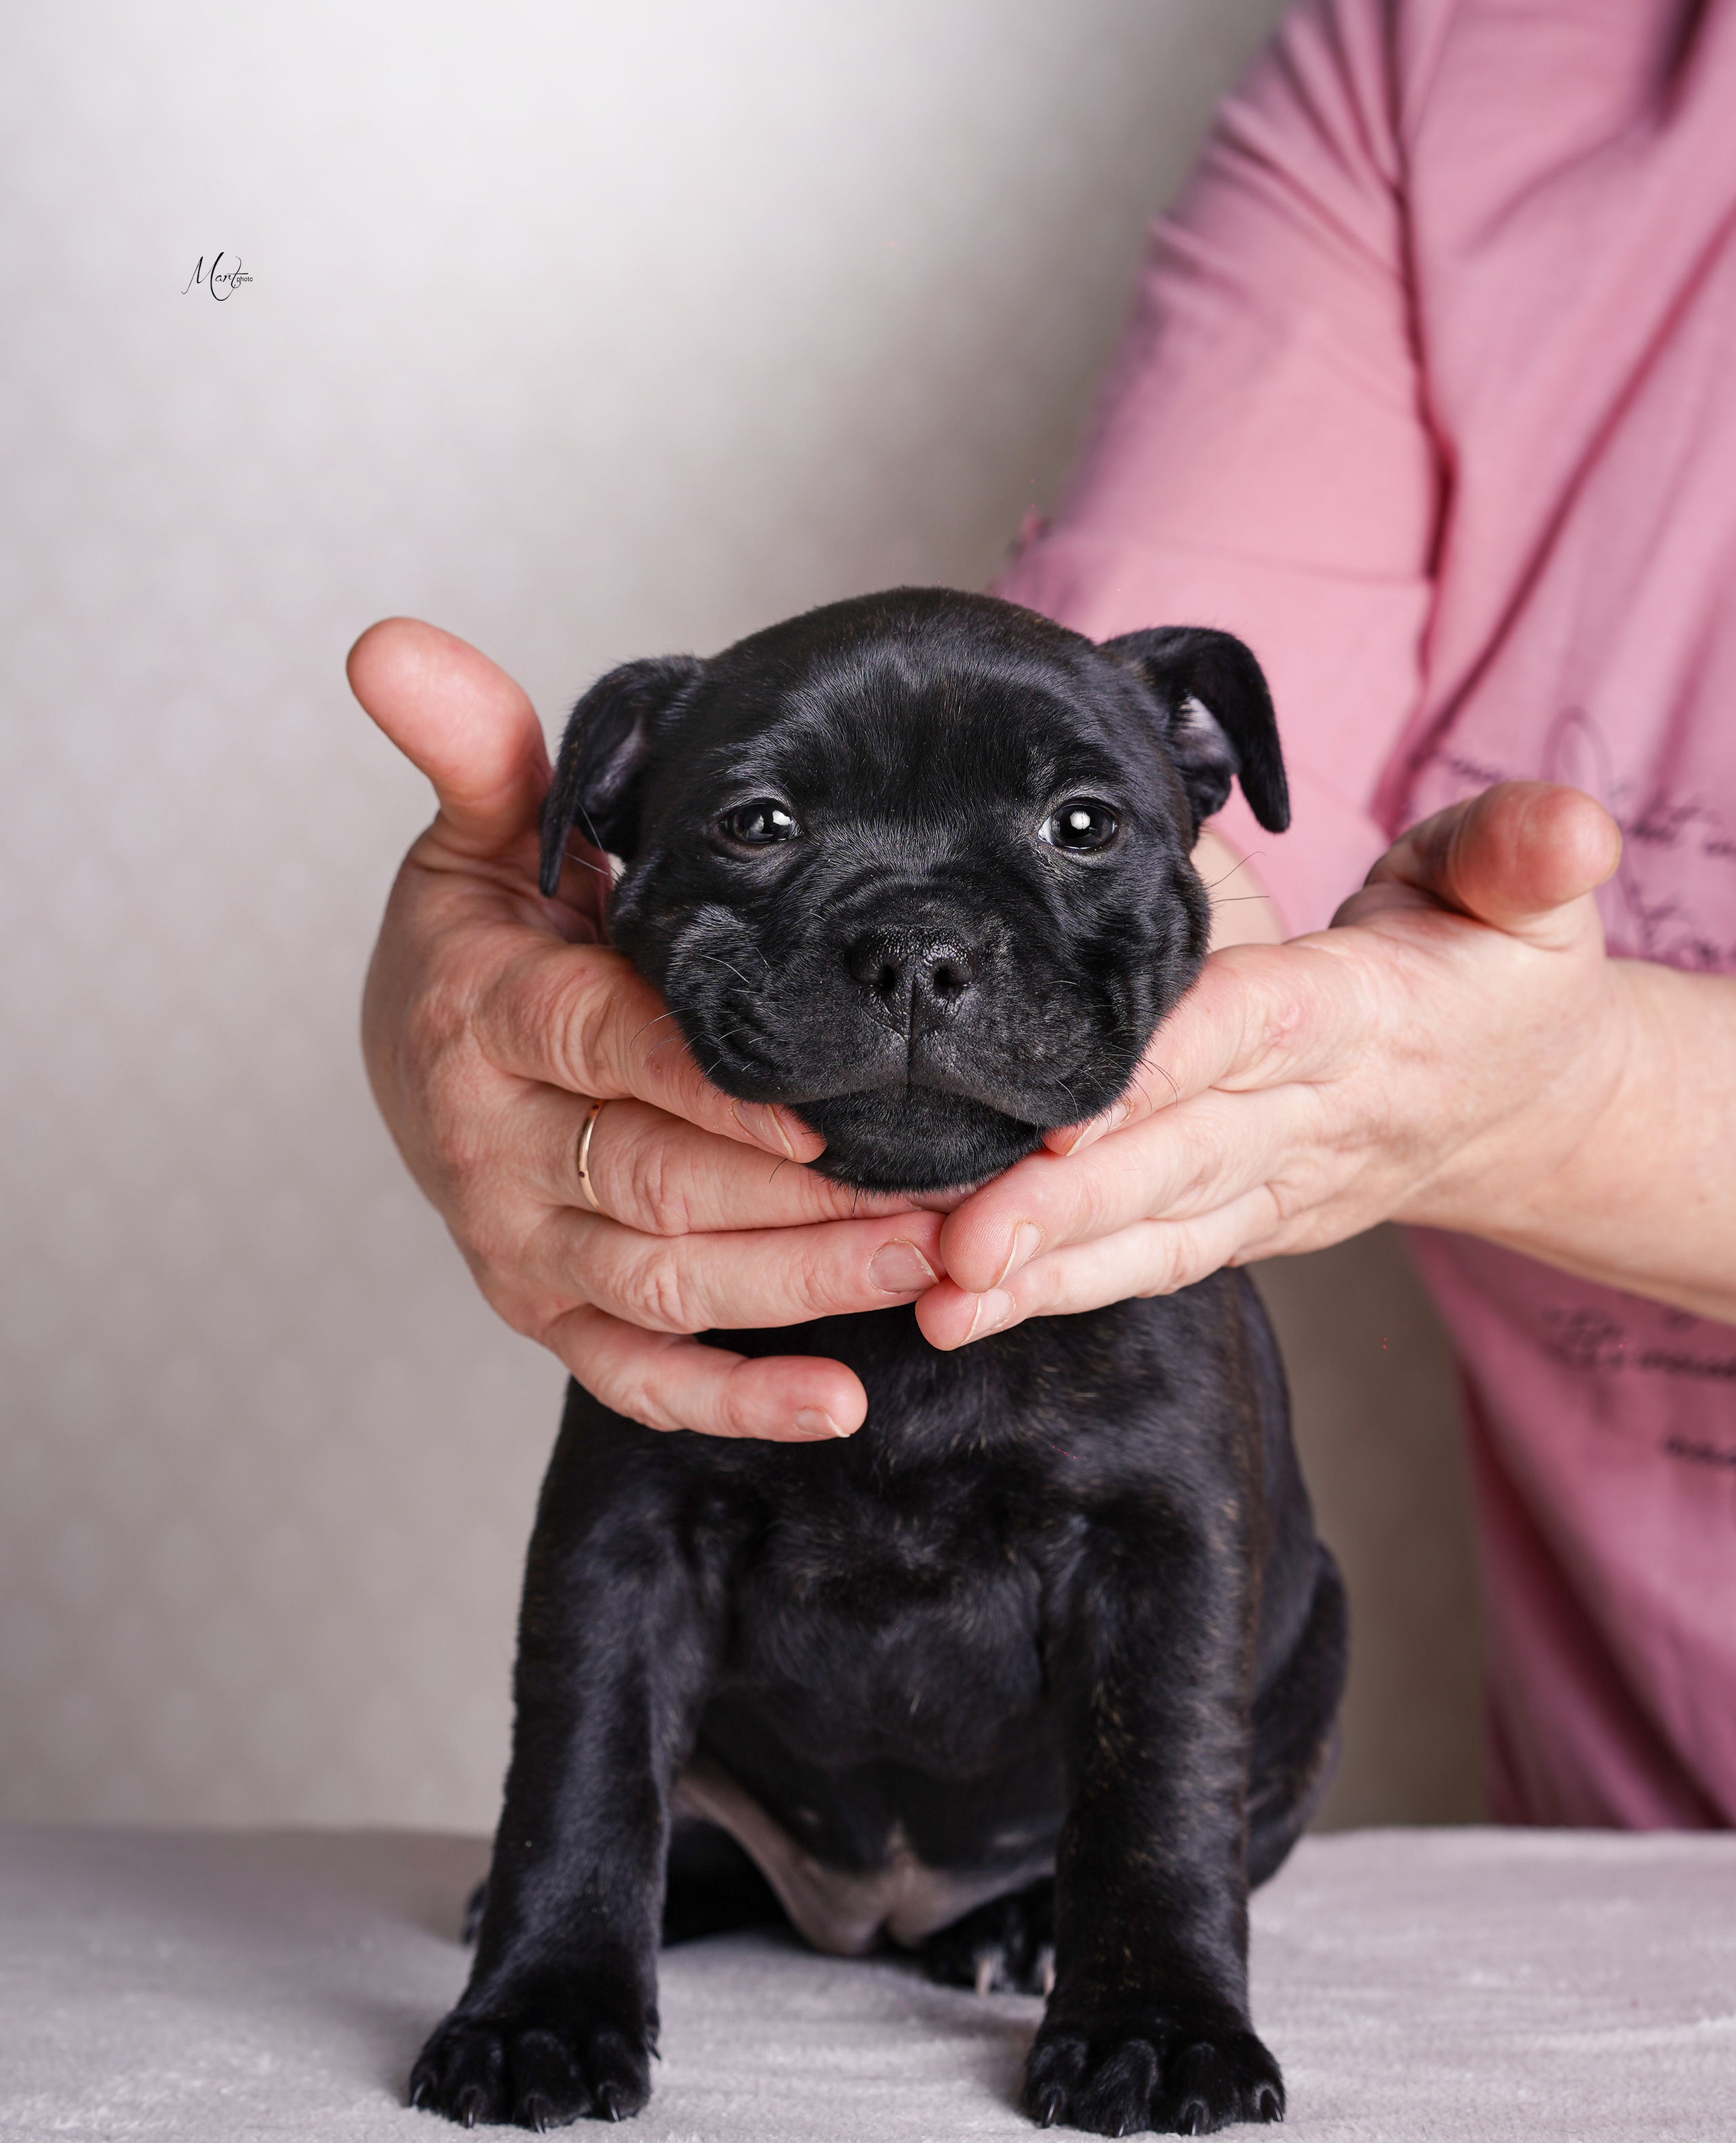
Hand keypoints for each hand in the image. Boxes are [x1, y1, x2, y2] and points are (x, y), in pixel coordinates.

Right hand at [353, 619, 940, 1437]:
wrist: (420, 1055)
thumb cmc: (488, 938)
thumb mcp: (481, 837)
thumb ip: (479, 752)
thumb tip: (390, 642)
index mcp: (483, 1015)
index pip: (605, 1050)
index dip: (715, 1085)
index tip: (832, 1099)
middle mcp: (491, 1146)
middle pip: (655, 1185)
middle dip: (806, 1201)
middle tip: (952, 1194)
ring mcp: (516, 1244)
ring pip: (662, 1283)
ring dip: (801, 1288)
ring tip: (936, 1269)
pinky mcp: (544, 1315)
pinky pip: (633, 1378)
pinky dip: (730, 1401)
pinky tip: (840, 1404)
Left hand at [917, 782, 1638, 1343]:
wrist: (1526, 1097)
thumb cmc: (1497, 966)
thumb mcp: (1527, 890)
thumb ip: (1520, 852)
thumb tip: (1567, 826)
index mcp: (1363, 1015)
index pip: (1252, 1033)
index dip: (1161, 1072)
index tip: (1062, 1112)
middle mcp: (1310, 1115)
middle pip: (1179, 1157)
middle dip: (1064, 1205)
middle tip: (953, 1243)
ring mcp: (1274, 1183)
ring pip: (1150, 1230)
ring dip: (1041, 1268)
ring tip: (935, 1296)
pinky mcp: (1244, 1222)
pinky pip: (1146, 1261)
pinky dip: (1056, 1287)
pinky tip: (959, 1308)